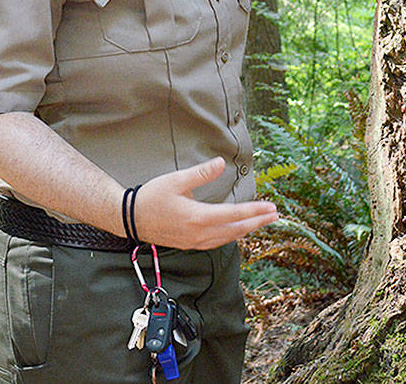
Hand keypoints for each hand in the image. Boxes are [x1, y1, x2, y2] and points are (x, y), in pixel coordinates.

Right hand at [134, 157, 278, 248]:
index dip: (254, 211)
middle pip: (235, 230)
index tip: (270, 208)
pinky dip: (231, 236)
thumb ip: (201, 173)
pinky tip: (237, 230)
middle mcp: (199, 233)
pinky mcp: (190, 244)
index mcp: (197, 217)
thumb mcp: (176, 180)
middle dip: (257, 222)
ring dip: (246, 230)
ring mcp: (194, 241)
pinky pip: (217, 242)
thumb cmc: (151, 197)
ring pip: (227, 238)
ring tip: (261, 222)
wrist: (130, 219)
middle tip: (275, 215)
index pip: (233, 214)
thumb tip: (220, 163)